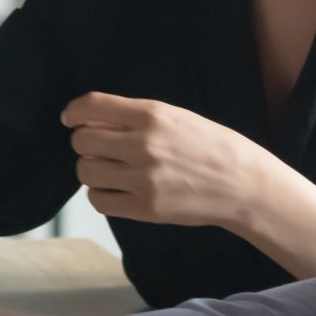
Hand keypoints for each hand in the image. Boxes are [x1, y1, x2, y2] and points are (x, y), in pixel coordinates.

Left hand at [63, 92, 315, 278]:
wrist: (245, 185)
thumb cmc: (212, 146)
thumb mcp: (176, 116)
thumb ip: (135, 116)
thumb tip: (90, 118)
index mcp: (152, 115)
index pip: (91, 107)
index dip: (73, 112)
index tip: (70, 118)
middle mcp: (143, 145)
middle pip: (82, 142)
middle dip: (85, 142)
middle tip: (99, 147)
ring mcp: (143, 179)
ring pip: (85, 172)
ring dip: (92, 169)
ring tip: (110, 169)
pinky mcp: (146, 208)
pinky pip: (99, 200)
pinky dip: (100, 194)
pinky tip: (115, 189)